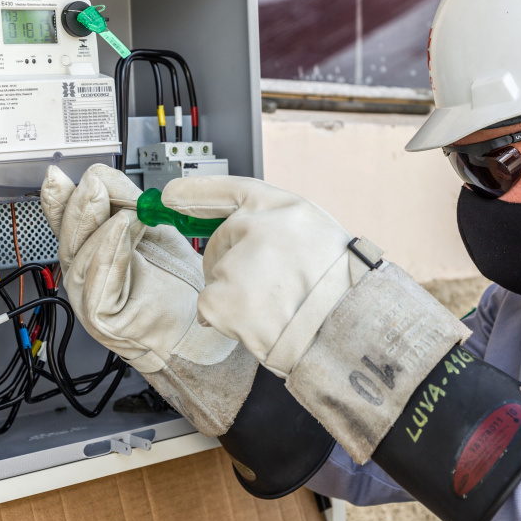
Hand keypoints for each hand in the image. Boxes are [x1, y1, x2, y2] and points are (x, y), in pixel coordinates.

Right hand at [40, 164, 256, 435]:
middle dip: (80, 207)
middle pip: (69, 238)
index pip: (69, 221)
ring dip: (98, 228)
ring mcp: (90, 299)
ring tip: (120, 208)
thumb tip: (106, 178)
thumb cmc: (180, 290)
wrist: (201, 333)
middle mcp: (88, 275)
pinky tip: (124, 232)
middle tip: (94, 184)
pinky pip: (98, 284)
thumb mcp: (156, 234)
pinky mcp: (103, 320)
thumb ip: (131, 207)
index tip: (57, 176)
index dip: (59, 199)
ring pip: (80, 259)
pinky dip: (110, 253)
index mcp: (96, 251)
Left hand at [159, 175, 374, 376]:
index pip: (229, 190)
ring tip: (276, 306)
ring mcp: (237, 263)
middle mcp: (258, 228)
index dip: (196, 193)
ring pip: (216, 276)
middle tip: (265, 285)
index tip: (172, 196)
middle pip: (219, 239)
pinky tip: (260, 322)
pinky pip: (209, 307)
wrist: (348, 330)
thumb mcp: (316, 237)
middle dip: (229, 261)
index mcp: (285, 208)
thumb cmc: (339, 289)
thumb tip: (238, 233)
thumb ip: (277, 228)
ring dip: (235, 294)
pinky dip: (228, 319)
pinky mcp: (221, 299)